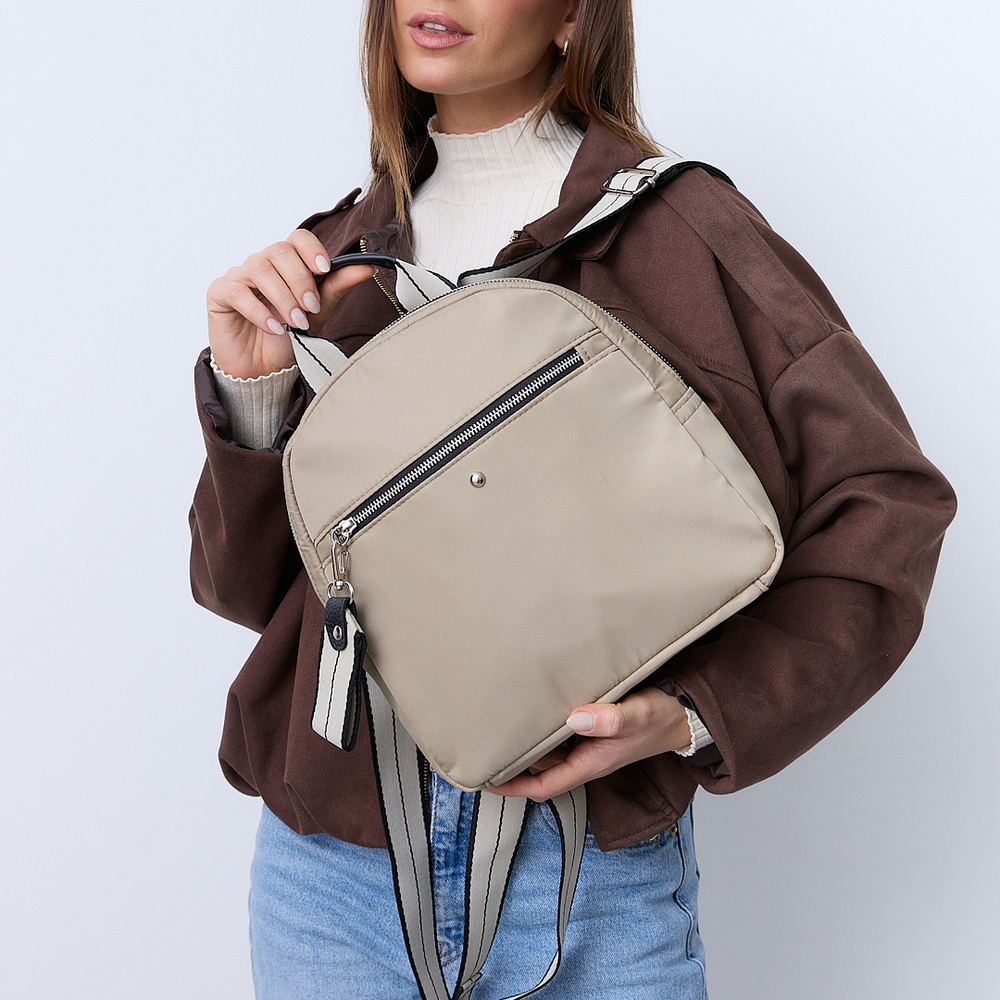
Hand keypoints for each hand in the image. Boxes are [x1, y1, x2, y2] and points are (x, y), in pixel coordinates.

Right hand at [206, 229, 374, 378]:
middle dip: (300, 280)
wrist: (262, 370)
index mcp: (287, 264)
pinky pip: (237, 291)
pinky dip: (259, 311)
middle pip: (279, 251)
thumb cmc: (288, 339)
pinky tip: (274, 328)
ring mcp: (239, 276)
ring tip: (295, 323)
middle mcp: (262, 264)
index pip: (298, 238)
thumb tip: (366, 267)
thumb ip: (336, 288)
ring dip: (283, 297)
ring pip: (259, 268)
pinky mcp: (219, 293)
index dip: (311, 249)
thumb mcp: (317, 314)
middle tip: (310, 308)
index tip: (324, 270)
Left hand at [487, 687, 690, 801]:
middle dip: (510, 766)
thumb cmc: (661, 718)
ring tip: (493, 733)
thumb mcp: (639, 716)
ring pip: (547, 753)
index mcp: (592, 762)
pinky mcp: (593, 730)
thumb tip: (576, 719)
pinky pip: (559, 736)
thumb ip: (612, 718)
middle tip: (477, 754)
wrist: (683, 715)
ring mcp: (589, 745)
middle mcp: (586, 757)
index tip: (485, 782)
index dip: (513, 787)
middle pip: (539, 769)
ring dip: (523, 747)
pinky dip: (541, 730)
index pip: (544, 784)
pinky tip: (528, 714)